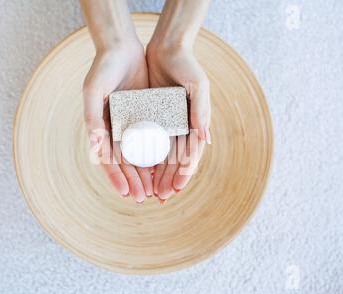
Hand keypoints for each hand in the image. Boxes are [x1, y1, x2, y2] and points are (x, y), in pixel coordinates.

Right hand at [83, 42, 152, 202]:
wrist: (122, 47)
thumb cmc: (103, 69)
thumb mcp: (94, 91)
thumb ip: (93, 118)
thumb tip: (96, 147)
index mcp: (102, 129)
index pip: (108, 159)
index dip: (116, 177)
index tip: (125, 193)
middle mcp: (117, 130)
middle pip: (126, 162)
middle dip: (134, 181)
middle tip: (143, 199)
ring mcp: (132, 125)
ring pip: (141, 155)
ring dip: (147, 173)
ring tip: (155, 191)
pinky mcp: (147, 117)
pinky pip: (153, 139)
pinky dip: (157, 154)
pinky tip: (165, 168)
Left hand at [146, 42, 210, 201]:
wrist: (166, 46)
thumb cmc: (186, 64)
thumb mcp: (198, 85)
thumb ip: (201, 110)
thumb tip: (205, 139)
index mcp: (194, 123)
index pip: (190, 155)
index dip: (184, 173)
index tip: (175, 189)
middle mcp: (180, 126)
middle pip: (174, 160)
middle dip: (167, 180)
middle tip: (158, 197)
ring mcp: (165, 123)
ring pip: (160, 154)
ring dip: (155, 173)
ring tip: (147, 191)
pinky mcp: (151, 117)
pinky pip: (146, 141)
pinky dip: (143, 156)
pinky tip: (137, 169)